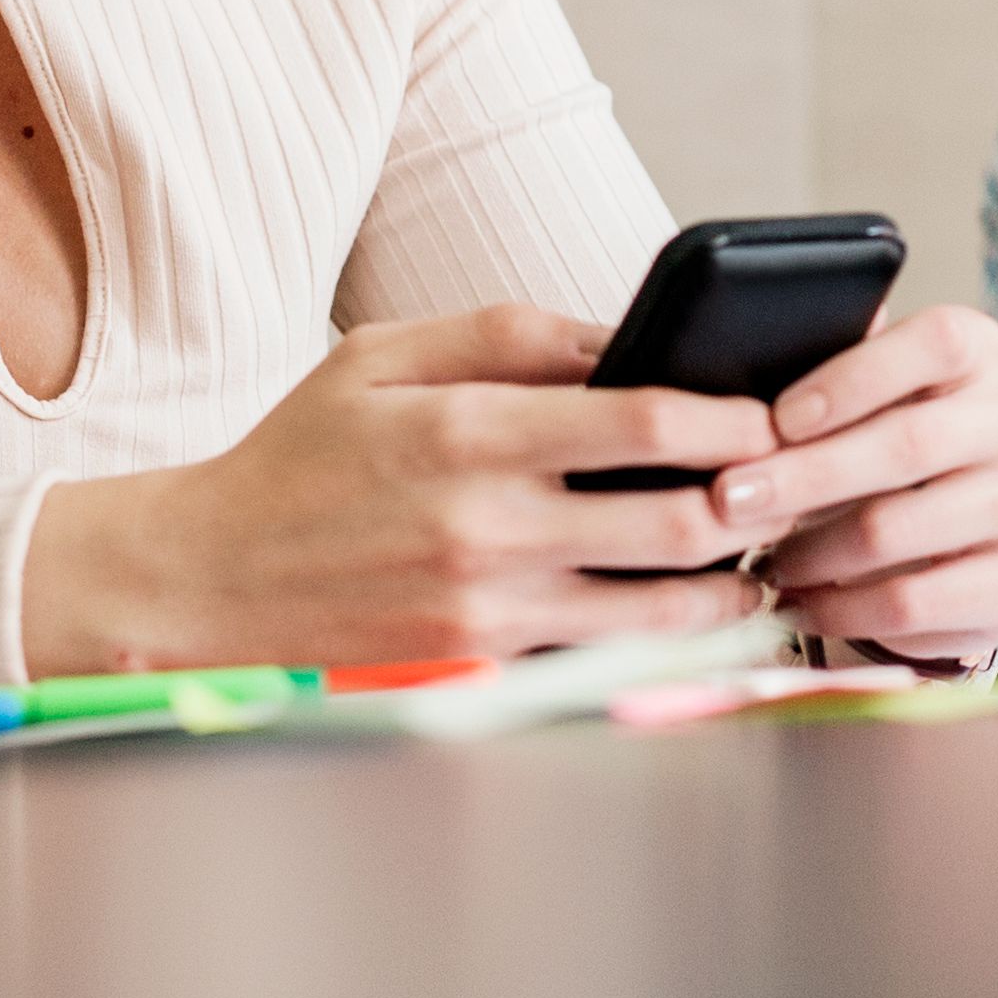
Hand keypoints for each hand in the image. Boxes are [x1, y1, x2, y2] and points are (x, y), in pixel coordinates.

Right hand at [24, 303, 793, 672]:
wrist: (206, 580)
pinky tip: (686, 606)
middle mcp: (491, 526)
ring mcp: (490, 608)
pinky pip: (605, 651)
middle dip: (755, 504)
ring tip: (755, 554)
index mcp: (471, 431)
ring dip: (728, 583)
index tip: (774, 413)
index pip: (647, 421)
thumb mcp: (384, 356)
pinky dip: (659, 632)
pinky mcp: (483, 665)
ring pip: (661, 608)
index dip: (732, 419)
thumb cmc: (301, 454)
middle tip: (791, 486)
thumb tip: (624, 336)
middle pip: (681, 522)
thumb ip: (510, 333)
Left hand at [734, 303, 997, 669]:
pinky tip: (800, 607)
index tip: (777, 420)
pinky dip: (842, 609)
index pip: (935, 343)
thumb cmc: (885, 456)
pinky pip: (916, 602)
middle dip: (805, 476)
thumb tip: (741, 370)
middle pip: (910, 441)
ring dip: (814, 551)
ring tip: (762, 563)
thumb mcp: (861, 407)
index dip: (853, 379)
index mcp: (982, 353)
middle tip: (731, 500)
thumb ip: (821, 383)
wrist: (959, 545)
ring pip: (902, 527)